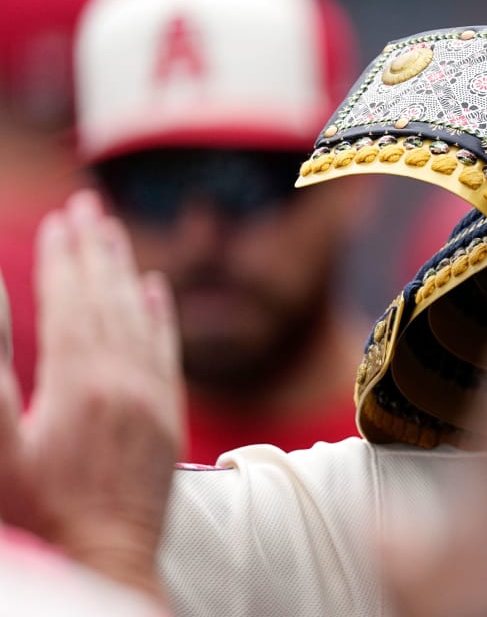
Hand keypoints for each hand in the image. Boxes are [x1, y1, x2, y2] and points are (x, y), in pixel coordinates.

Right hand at [0, 190, 183, 599]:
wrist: (103, 563)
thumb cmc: (36, 512)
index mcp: (79, 383)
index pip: (73, 302)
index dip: (65, 258)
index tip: (60, 218)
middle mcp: (125, 382)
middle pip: (109, 301)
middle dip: (96, 250)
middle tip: (88, 205)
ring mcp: (151, 401)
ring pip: (140, 321)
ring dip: (125, 273)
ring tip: (115, 234)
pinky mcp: (167, 422)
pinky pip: (166, 354)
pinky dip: (160, 317)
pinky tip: (154, 291)